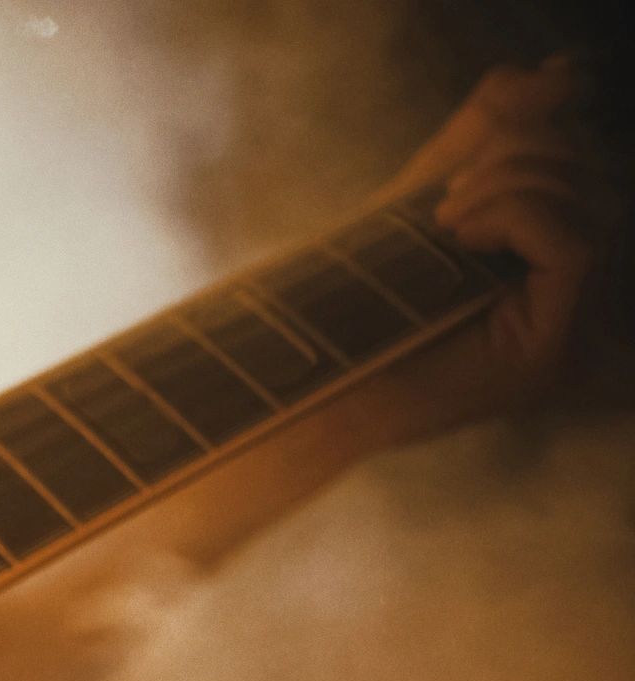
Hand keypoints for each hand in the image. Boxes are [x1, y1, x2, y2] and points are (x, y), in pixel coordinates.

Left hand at [371, 56, 616, 433]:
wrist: (307, 382)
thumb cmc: (360, 295)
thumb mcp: (429, 194)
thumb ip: (487, 134)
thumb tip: (553, 72)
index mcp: (558, 262)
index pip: (589, 164)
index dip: (536, 135)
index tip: (460, 174)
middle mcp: (583, 297)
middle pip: (598, 174)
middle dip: (518, 157)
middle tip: (446, 202)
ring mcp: (573, 328)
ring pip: (594, 202)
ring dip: (508, 187)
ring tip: (446, 222)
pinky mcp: (549, 351)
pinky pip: (575, 244)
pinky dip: (515, 218)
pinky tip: (459, 238)